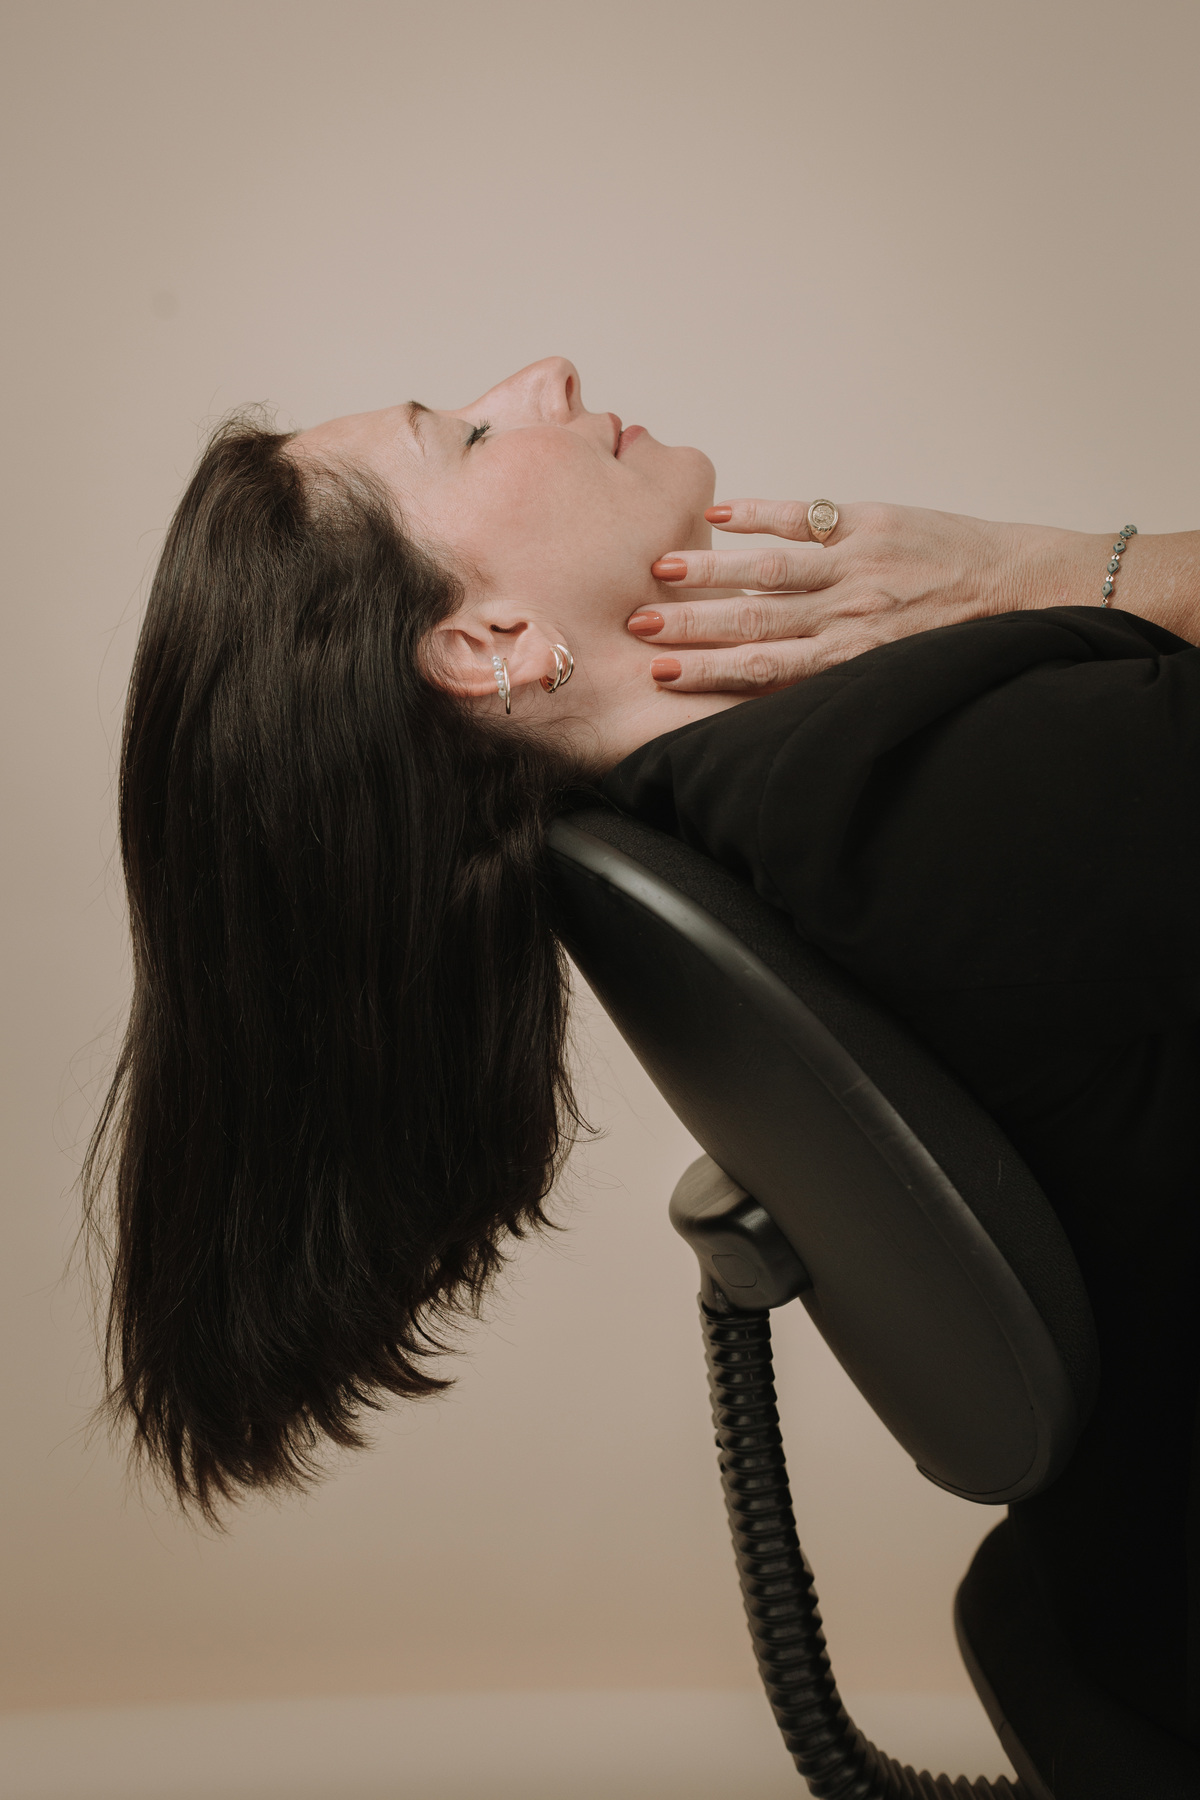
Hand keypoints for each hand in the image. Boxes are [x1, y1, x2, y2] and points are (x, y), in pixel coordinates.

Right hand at [630, 499, 1075, 691]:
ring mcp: (857, 564)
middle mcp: (848, 613)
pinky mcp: (873, 523)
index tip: (660, 672)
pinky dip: (760, 512)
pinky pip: (805, 517)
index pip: (763, 668)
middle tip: (636, 625)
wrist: (1028, 592)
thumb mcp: (895, 675)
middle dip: (691, 625)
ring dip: (711, 570)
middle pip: (753, 620)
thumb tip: (773, 689)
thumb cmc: (960, 642)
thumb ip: (836, 677)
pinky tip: (720, 514)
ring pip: (769, 568)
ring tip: (661, 571)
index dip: (707, 672)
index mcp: (851, 657)